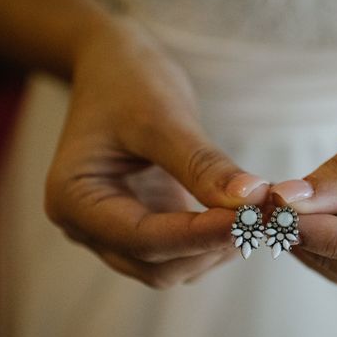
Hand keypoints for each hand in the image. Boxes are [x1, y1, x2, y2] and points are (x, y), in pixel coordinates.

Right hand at [45, 19, 268, 287]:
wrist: (114, 68)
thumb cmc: (127, 82)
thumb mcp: (162, 116)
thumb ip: (203, 164)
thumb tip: (252, 199)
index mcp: (73, 200)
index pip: (142, 239)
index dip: (200, 235)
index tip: (251, 220)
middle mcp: (88, 226)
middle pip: (156, 265)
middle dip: (211, 246)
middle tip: (263, 217)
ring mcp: (115, 230)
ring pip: (171, 267)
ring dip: (216, 249)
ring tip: (257, 216)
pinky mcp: (144, 225)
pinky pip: (181, 252)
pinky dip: (213, 242)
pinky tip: (240, 217)